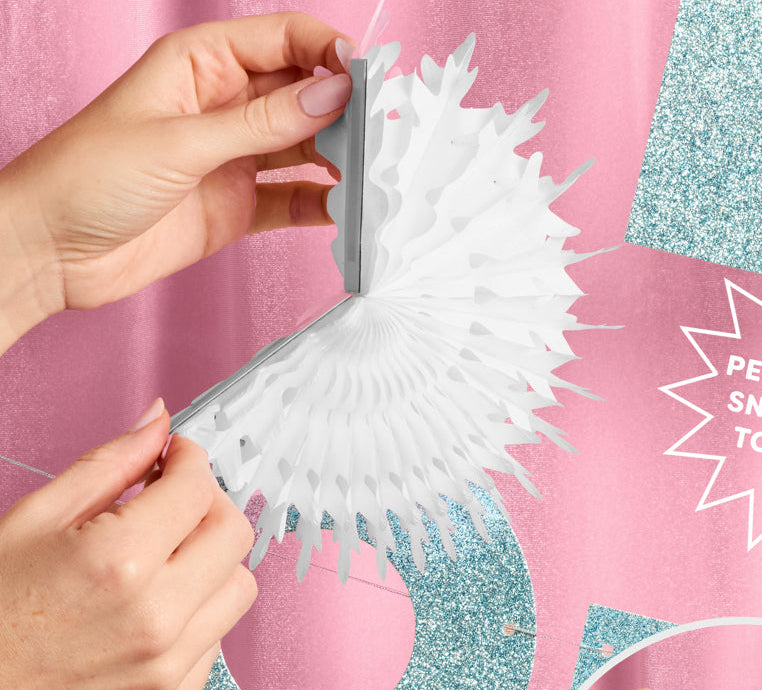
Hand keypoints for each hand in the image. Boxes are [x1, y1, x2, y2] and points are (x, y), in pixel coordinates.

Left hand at [0, 12, 353, 344]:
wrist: (54, 251)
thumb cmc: (89, 177)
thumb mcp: (180, 142)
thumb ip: (261, 124)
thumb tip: (330, 97)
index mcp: (201, 65)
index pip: (283, 41)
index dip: (329, 53)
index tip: (368, 79)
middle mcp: (223, 107)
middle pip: (302, 96)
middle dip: (344, 112)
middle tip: (382, 136)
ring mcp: (233, 159)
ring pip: (302, 149)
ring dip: (338, 161)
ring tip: (371, 176)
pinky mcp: (237, 206)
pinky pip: (292, 201)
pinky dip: (320, 206)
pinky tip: (344, 211)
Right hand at [0, 400, 256, 689]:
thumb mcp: (36, 517)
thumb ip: (110, 464)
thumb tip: (161, 422)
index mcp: (119, 562)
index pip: (200, 489)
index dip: (191, 461)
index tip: (177, 459)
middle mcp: (155, 619)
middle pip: (234, 537)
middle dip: (209, 507)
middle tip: (173, 505)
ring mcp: (166, 670)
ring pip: (237, 590)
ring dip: (209, 564)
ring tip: (160, 564)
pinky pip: (215, 643)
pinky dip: (193, 619)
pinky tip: (147, 614)